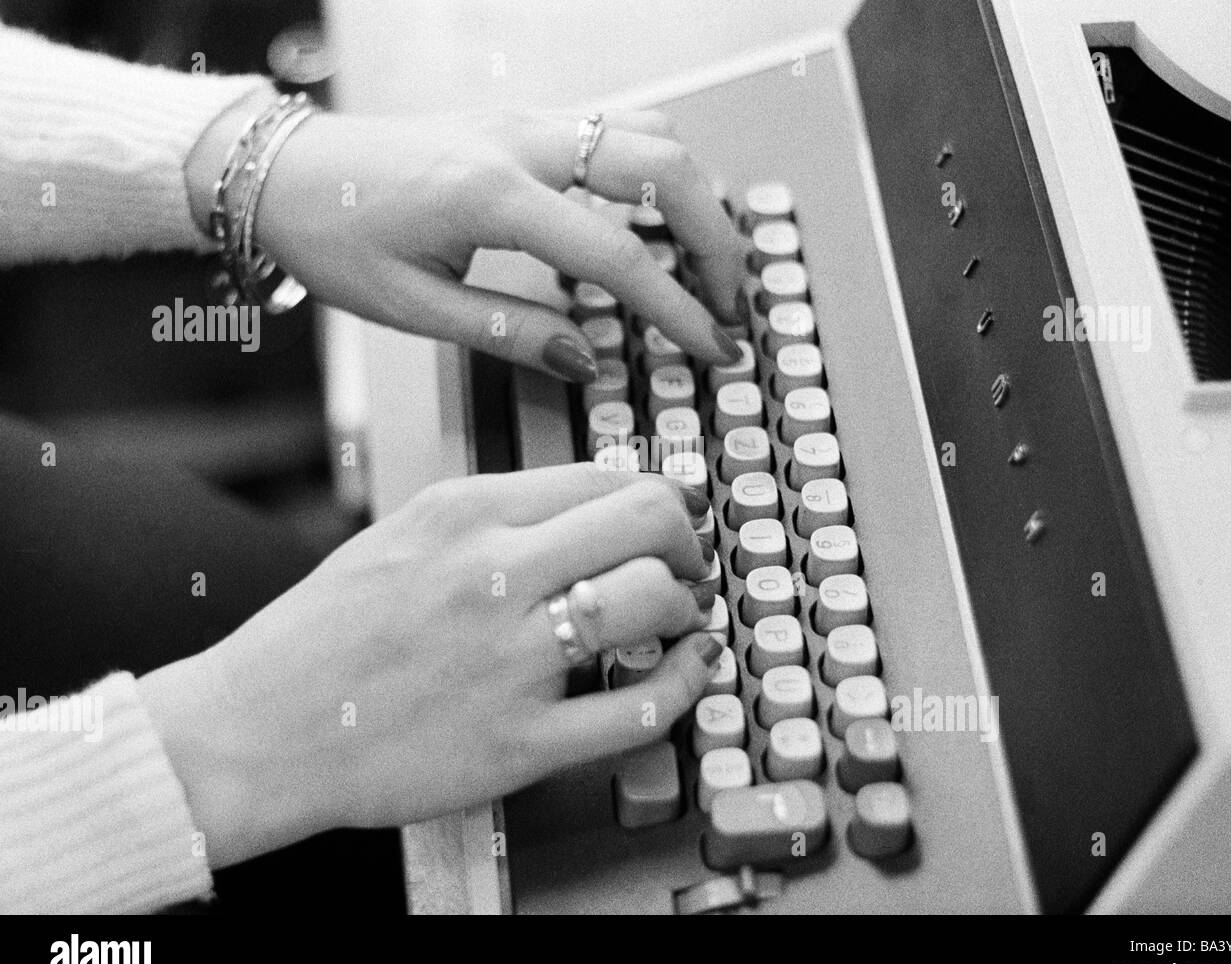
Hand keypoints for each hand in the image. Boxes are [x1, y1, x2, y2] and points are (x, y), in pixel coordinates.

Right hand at [138, 465, 723, 867]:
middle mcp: (492, 573)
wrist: (254, 732)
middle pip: (648, 519)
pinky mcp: (519, 744)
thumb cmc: (321, 636)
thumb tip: (592, 507)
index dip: (657, 496)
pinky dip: (684, 685)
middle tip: (687, 562)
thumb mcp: (401, 535)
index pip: (603, 475)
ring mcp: (509, 660)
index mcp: (462, 511)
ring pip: (654, 600)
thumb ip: (494, 515)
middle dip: (687, 539)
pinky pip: (641, 708)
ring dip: (684, 606)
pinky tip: (685, 674)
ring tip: (675, 620)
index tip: (670, 518)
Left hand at [186, 97, 747, 381]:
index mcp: (492, 196)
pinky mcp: (526, 122)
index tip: (712, 346)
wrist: (284, 170)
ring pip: (653, 134)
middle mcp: (522, 144)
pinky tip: (657, 219)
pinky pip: (619, 127)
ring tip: (706, 264)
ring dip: (696, 198)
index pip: (619, 255)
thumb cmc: (333, 233)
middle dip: (717, 240)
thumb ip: (509, 333)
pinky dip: (660, 171)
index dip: (678, 308)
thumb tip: (587, 357)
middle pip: (665, 170)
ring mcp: (528, 122)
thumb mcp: (412, 308)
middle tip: (730, 302)